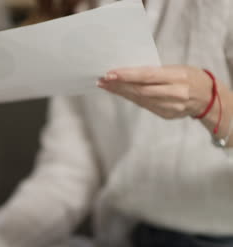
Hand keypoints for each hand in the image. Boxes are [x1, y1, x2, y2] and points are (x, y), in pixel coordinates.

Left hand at [97, 65, 212, 119]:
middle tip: (102, 80)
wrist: (208, 97)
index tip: (110, 73)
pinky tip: (119, 93)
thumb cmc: (190, 77)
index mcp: (178, 76)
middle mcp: (175, 93)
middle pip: (141, 90)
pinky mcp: (166, 114)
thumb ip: (156, 71)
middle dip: (119, 85)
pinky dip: (130, 98)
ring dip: (121, 92)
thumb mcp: (178, 68)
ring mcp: (170, 107)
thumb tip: (128, 71)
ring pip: (140, 99)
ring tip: (106, 85)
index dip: (127, 75)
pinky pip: (144, 105)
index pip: (147, 76)